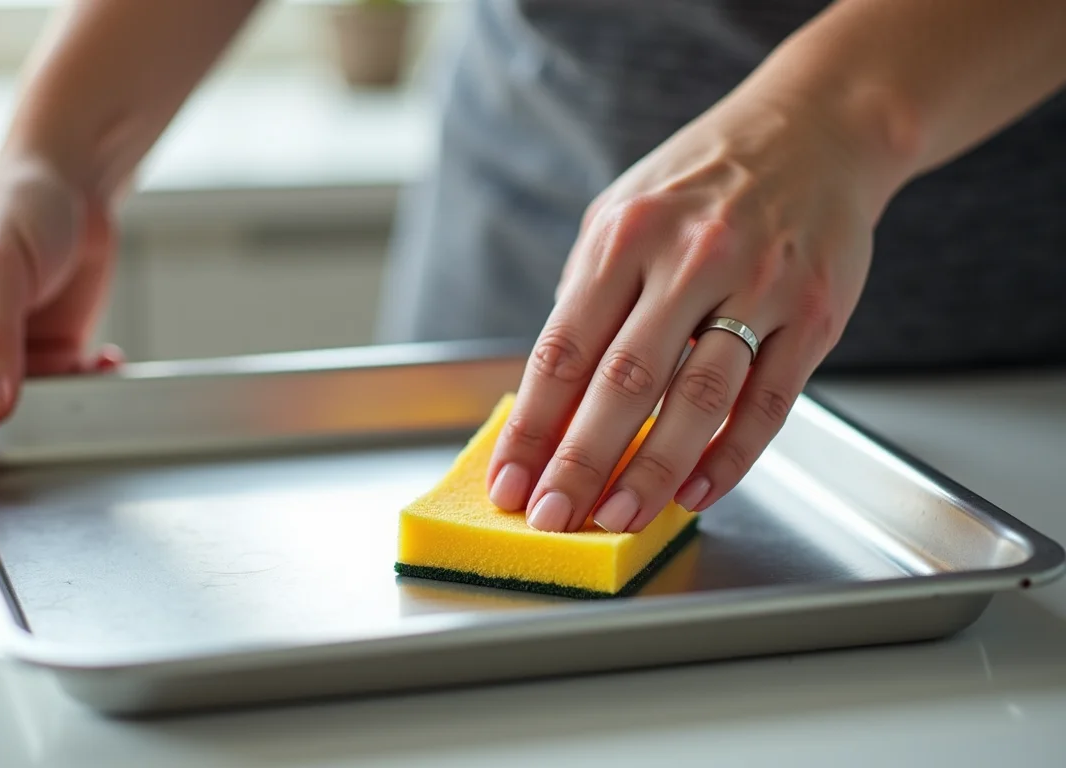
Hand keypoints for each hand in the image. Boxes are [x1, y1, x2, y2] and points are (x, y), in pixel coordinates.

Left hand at [486, 93, 887, 532]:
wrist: (818, 128)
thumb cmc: (704, 180)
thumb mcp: (623, 209)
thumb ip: (587, 290)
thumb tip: (552, 389)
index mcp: (626, 235)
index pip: (563, 349)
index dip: (532, 425)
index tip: (509, 480)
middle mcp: (690, 258)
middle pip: (623, 380)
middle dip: (580, 461)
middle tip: (550, 517)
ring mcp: (760, 285)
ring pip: (699, 397)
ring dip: (655, 468)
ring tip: (618, 518)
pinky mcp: (817, 313)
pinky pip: (771, 400)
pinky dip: (733, 455)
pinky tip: (697, 493)